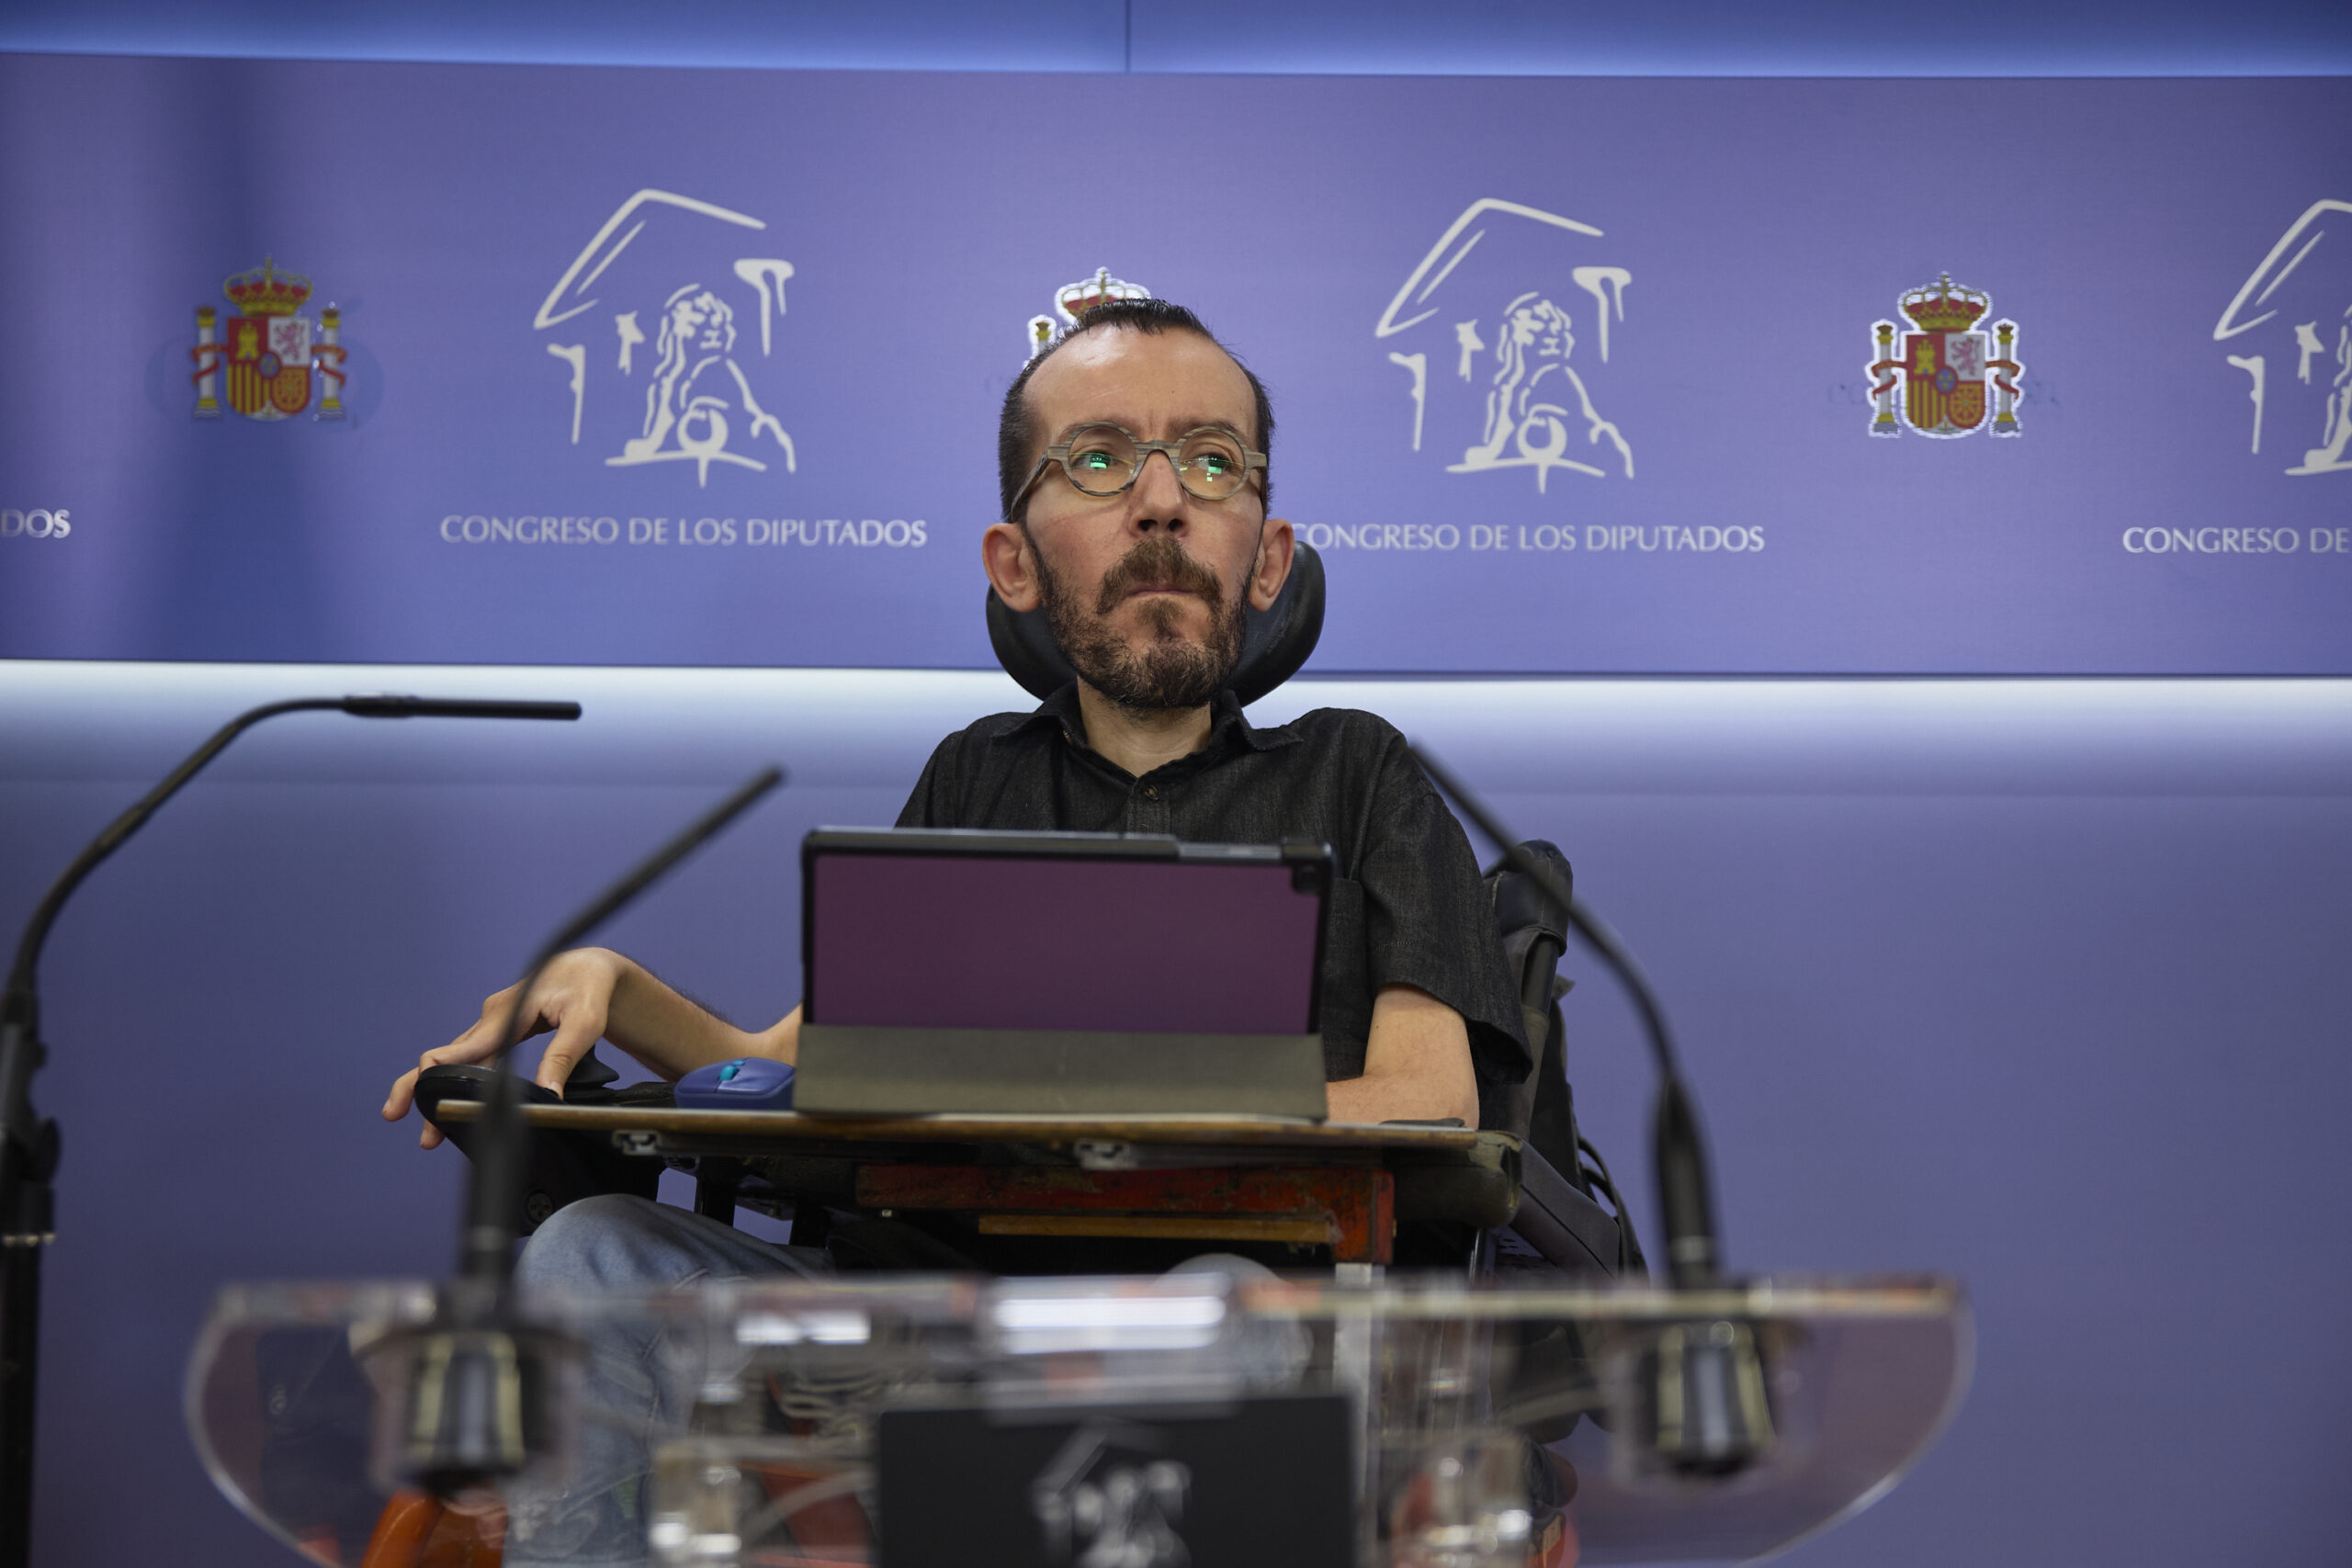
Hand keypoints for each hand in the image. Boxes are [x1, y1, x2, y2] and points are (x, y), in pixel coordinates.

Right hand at [381, 948, 626, 1148]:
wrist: (587, 969)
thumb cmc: (587, 990)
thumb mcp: (585, 1022)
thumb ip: (563, 1056)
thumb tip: (548, 1095)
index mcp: (507, 1013)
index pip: (467, 1043)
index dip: (441, 1065)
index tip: (422, 1084)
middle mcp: (491, 1019)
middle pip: (449, 1057)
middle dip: (421, 1086)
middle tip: (394, 1113)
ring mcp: (491, 1026)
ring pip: (457, 1063)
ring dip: (438, 1092)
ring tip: (428, 1134)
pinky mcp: (497, 1034)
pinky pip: (471, 1060)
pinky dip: (457, 1083)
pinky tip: (451, 1105)